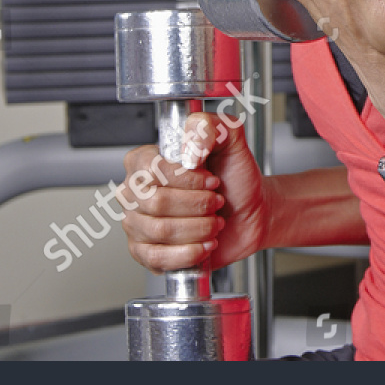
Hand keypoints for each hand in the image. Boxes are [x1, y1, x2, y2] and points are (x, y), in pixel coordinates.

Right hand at [121, 112, 270, 272]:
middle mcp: (135, 192)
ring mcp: (136, 223)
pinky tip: (204, 244)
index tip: (212, 180)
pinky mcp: (145, 253)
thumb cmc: (234, 178)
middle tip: (215, 202)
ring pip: (160, 231)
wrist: (249, 212)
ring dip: (199, 228)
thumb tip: (189, 149)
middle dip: (198, 205)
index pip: (153, 169)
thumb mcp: (231, 139)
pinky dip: (190, 252)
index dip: (189, 179)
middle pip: (156, 203)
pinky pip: (158, 258)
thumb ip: (212, 126)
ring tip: (213, 222)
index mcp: (145, 160)